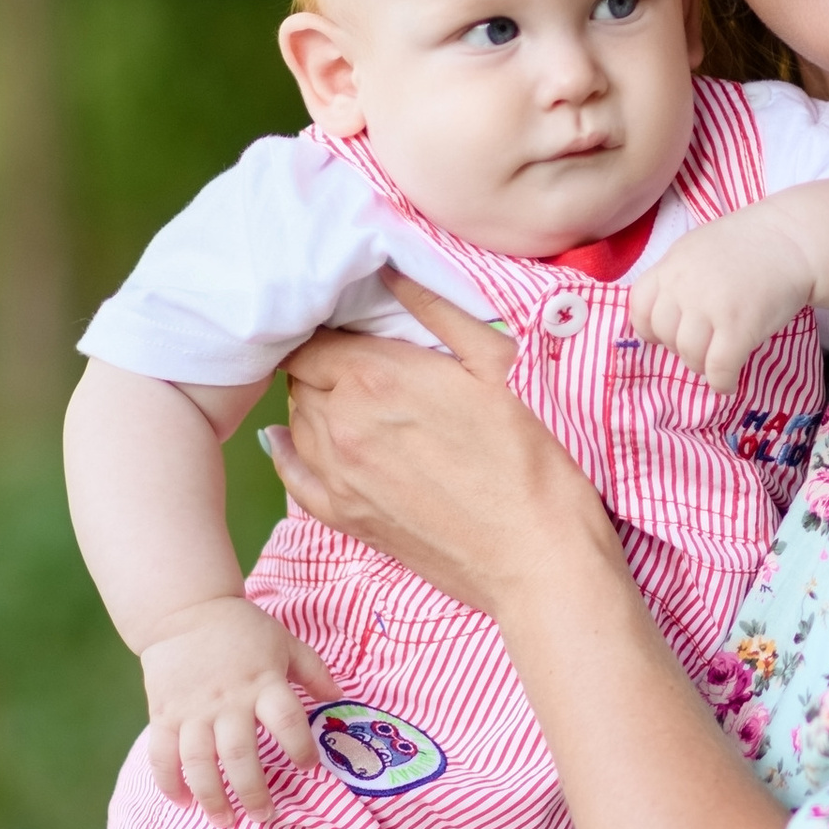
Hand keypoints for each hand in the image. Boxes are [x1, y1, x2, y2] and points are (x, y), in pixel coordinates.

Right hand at [139, 595, 338, 821]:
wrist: (185, 610)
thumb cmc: (243, 629)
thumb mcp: (285, 642)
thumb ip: (313, 671)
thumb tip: (341, 698)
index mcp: (263, 682)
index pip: (286, 721)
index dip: (300, 748)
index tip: (309, 769)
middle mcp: (228, 701)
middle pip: (241, 754)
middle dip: (253, 792)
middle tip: (264, 817)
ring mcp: (192, 710)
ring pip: (199, 762)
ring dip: (212, 797)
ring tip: (224, 821)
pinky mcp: (164, 713)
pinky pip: (163, 754)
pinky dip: (169, 781)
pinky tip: (181, 802)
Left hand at [271, 280, 622, 614]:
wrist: (537, 558)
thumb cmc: (532, 457)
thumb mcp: (498, 365)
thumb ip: (438, 311)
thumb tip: (391, 271)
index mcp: (378, 377)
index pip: (316, 335)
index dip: (337, 327)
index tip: (362, 329)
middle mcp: (342, 424)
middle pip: (302, 374)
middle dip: (327, 362)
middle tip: (366, 362)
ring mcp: (337, 476)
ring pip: (296, 419)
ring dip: (317, 402)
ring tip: (357, 400)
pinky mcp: (344, 518)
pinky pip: (291, 473)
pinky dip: (293, 449)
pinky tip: (306, 439)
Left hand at [629, 208, 821, 390]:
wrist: (794, 239)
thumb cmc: (750, 245)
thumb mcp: (699, 248)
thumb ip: (678, 277)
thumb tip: (665, 317)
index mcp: (672, 264)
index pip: (638, 307)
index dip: (651, 326)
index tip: (670, 331)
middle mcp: (684, 285)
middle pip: (664, 335)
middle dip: (680, 347)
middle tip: (703, 344)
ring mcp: (711, 306)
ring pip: (689, 356)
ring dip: (701, 366)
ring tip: (717, 359)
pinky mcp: (739, 326)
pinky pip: (718, 368)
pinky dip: (722, 382)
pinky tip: (728, 381)